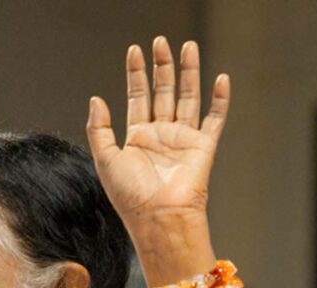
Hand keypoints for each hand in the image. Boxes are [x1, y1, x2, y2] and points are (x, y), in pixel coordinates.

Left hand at [86, 37, 228, 284]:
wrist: (158, 217)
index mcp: (136, 138)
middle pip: (162, 92)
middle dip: (162, 66)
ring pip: (187, 97)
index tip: (134, 51)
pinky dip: (219, 99)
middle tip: (161, 41)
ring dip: (188, 72)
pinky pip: (214, 118)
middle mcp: (160, 135)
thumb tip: (96, 98)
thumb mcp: (105, 159)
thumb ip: (99, 128)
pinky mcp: (204, 146)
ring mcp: (183, 139)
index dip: (136, 74)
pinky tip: (220, 79)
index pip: (137, 97)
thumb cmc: (130, 195)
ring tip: (188, 47)